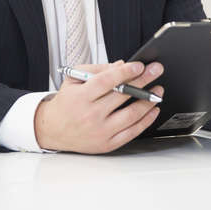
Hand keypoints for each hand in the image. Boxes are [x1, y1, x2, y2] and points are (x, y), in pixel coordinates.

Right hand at [34, 60, 163, 152]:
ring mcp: (100, 131)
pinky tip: (153, 110)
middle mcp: (90, 115)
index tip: (139, 65)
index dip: (125, 72)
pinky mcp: (107, 144)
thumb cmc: (66, 103)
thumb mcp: (73, 80)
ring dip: (148, 101)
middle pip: (122, 96)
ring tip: (158, 90)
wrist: (52, 130)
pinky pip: (132, 132)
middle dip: (143, 81)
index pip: (106, 81)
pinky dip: (146, 120)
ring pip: (131, 115)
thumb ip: (96, 70)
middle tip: (156, 70)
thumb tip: (120, 65)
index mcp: (80, 97)